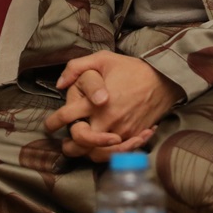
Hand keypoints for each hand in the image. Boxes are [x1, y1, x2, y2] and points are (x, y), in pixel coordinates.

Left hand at [43, 52, 181, 160]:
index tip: (49, 126)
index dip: (52, 123)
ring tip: (82, 147)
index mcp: (95, 102)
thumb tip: (60, 84)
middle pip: (79, 143)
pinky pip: (116, 154)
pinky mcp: (133, 137)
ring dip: (87, 153)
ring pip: (97, 154)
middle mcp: (106, 120)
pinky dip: (108, 154)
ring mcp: (121, 131)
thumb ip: (76, 67)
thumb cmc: (131, 68)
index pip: (66, 118)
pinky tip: (104, 147)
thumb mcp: (103, 59)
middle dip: (68, 145)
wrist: (163, 80)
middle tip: (65, 142)